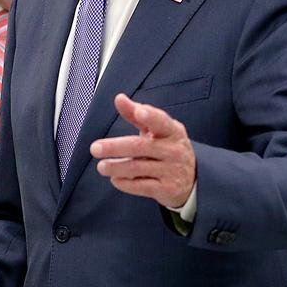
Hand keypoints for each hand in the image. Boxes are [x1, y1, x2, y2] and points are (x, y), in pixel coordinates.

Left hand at [90, 93, 195, 207]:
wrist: (192, 179)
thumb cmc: (167, 147)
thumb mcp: (157, 130)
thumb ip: (136, 114)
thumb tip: (119, 98)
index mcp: (172, 131)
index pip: (161, 122)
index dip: (150, 116)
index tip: (138, 111)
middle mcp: (174, 150)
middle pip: (141, 147)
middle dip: (116, 147)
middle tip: (95, 148)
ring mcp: (172, 170)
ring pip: (139, 168)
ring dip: (117, 167)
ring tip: (101, 166)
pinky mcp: (167, 189)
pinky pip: (142, 186)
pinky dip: (126, 183)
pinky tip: (115, 179)